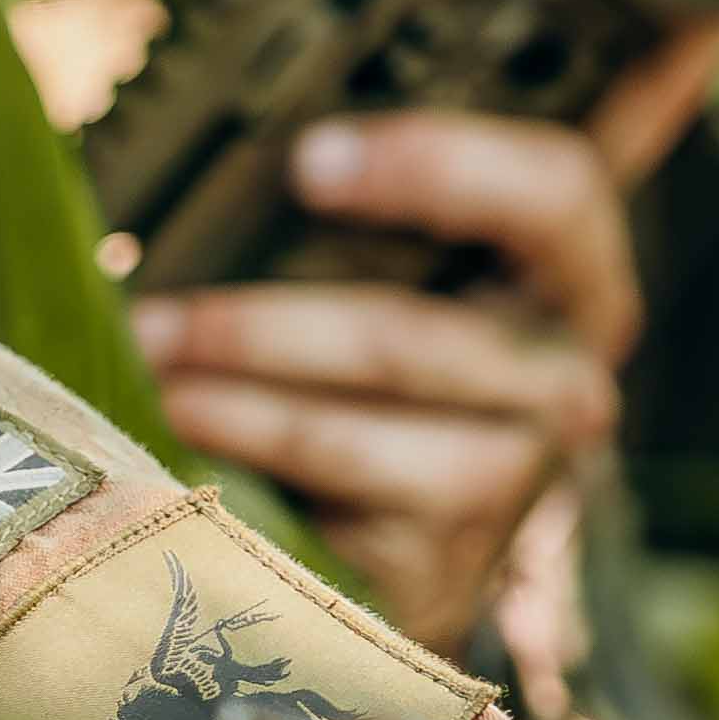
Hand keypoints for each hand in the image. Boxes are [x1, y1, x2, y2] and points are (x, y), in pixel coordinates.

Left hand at [126, 80, 679, 657]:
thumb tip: (228, 170)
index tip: (309, 161)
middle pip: (415, 338)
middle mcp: (565, 380)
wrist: (414, 556)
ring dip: (236, 393)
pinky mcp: (450, 558)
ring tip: (149, 370)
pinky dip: (244, 453)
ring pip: (360, 425)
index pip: (556, 192)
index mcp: (569, 282)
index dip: (442, 164)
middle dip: (263, 323)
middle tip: (158, 311)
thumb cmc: (390, 384)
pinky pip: (332, 490)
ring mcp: (515, 477)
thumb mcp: (402, 282)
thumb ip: (361, 222)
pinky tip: (178, 434)